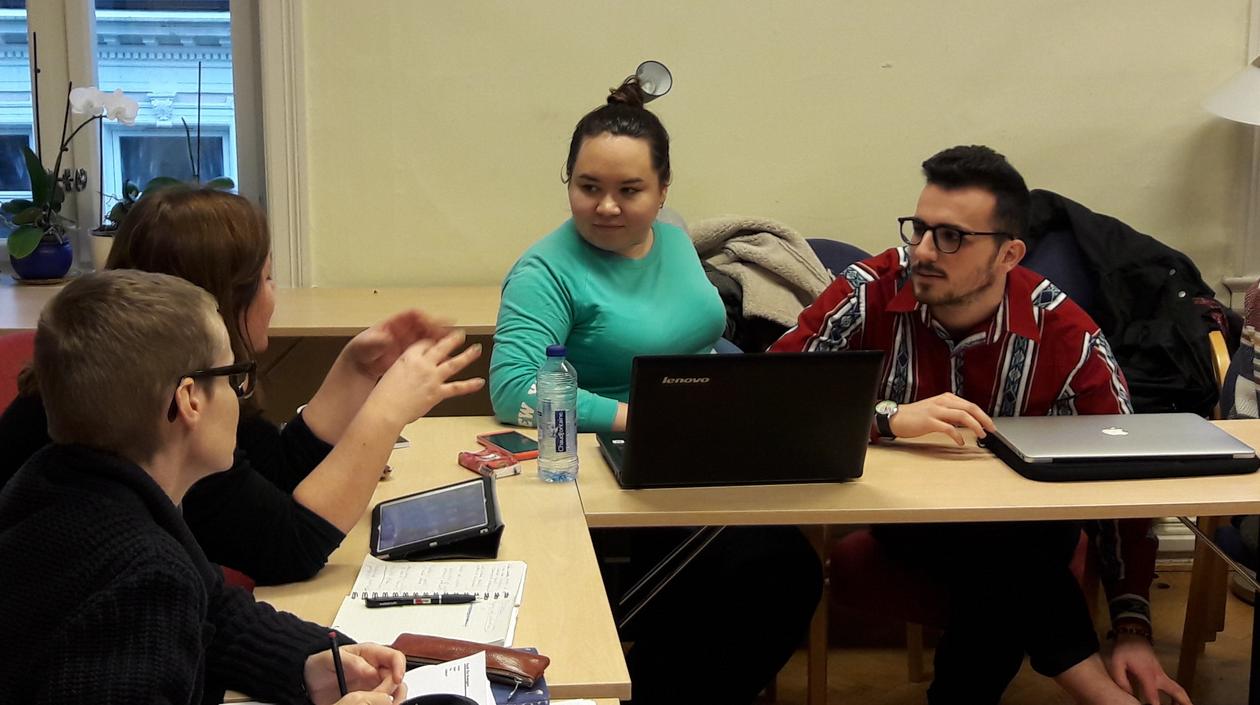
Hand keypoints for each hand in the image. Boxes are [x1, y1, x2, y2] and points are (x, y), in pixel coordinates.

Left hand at [304, 643, 408, 704]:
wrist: (308, 683)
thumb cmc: (320, 665)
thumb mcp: (330, 658)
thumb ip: (351, 661)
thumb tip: (370, 670)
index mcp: (370, 654)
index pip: (395, 657)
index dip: (399, 667)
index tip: (396, 679)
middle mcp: (376, 668)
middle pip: (397, 677)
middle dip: (391, 688)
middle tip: (378, 697)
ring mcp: (373, 684)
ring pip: (394, 691)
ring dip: (390, 698)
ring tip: (375, 703)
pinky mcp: (369, 697)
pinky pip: (383, 701)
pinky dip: (382, 704)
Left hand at [343, 309, 450, 378]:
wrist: (358, 366)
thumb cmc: (360, 351)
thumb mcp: (366, 343)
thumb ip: (377, 340)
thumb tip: (386, 338)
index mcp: (393, 323)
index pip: (414, 315)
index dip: (425, 317)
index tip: (434, 322)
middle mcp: (403, 331)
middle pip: (425, 324)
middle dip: (438, 326)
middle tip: (451, 330)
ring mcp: (408, 342)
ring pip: (429, 337)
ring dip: (440, 338)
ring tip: (454, 341)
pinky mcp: (410, 355)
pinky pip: (427, 350)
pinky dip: (436, 352)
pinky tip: (445, 357)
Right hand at [367, 329, 484, 427]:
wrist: (386, 410)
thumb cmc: (383, 396)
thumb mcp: (391, 374)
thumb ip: (404, 370)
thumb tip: (411, 372)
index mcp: (409, 357)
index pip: (424, 343)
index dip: (432, 341)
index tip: (437, 341)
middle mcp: (423, 364)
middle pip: (442, 346)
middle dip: (453, 339)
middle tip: (460, 334)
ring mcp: (432, 377)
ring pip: (454, 363)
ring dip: (467, 355)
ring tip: (476, 349)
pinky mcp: (438, 392)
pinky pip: (457, 387)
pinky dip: (470, 385)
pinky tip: (479, 382)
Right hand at [887, 392, 995, 445]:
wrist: (894, 417)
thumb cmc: (914, 416)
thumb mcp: (935, 409)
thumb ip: (950, 412)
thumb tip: (967, 422)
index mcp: (945, 398)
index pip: (970, 404)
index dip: (983, 415)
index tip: (989, 424)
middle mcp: (942, 402)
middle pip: (969, 408)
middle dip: (983, 419)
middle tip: (991, 429)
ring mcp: (935, 411)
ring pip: (962, 416)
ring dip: (975, 426)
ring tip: (981, 435)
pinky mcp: (929, 421)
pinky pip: (948, 428)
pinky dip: (957, 436)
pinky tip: (961, 442)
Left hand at [1107, 634, 1192, 704]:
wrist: (1134, 637)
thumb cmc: (1125, 649)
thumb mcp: (1117, 662)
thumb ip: (1121, 679)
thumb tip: (1128, 693)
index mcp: (1146, 672)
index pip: (1152, 690)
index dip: (1154, 700)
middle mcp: (1158, 674)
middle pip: (1175, 690)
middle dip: (1183, 701)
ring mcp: (1162, 674)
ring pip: (1178, 689)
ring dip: (1184, 699)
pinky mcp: (1163, 674)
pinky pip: (1175, 687)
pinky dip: (1180, 696)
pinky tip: (1179, 703)